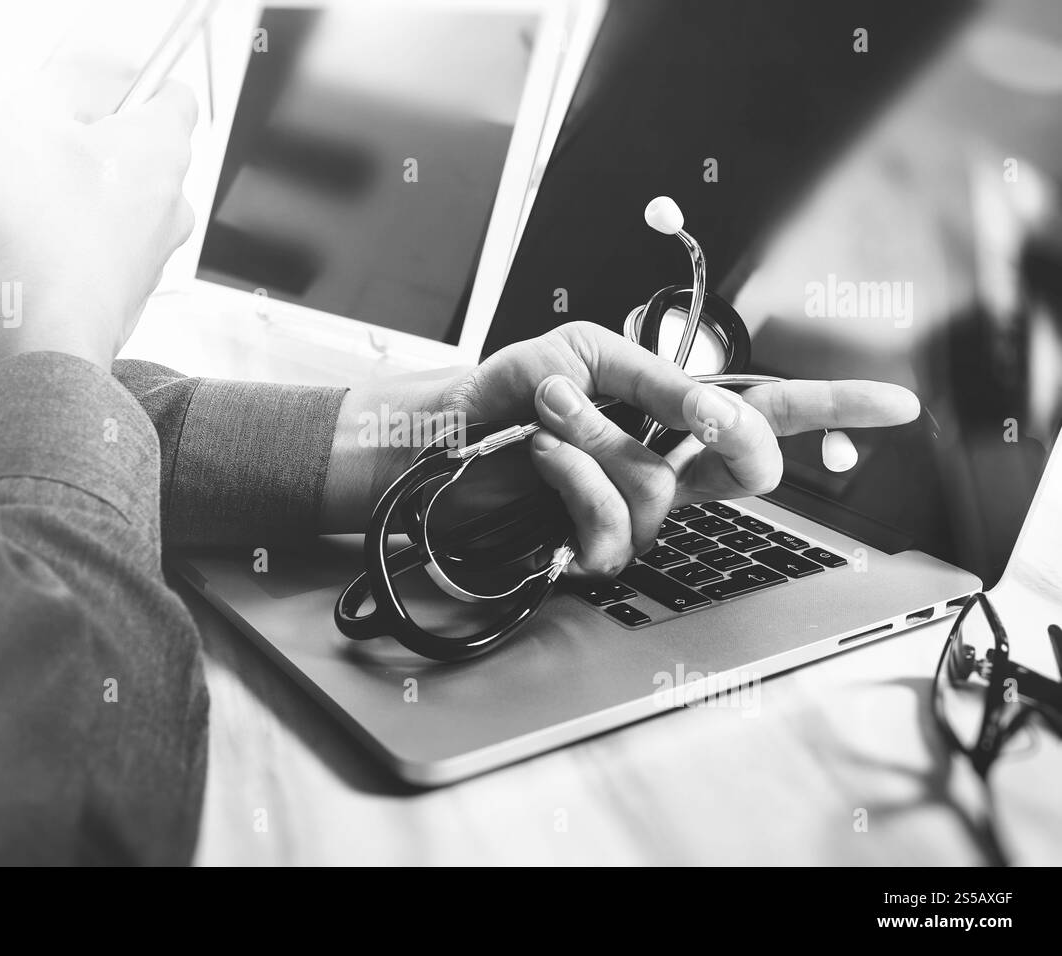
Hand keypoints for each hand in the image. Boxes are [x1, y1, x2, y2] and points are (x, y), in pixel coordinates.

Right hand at [0, 63, 197, 371]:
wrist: (43, 336)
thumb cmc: (39, 225)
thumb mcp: (25, 116)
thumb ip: (56, 81)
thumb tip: (83, 75)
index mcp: (160, 151)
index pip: (171, 97)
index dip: (128, 84)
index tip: (80, 91)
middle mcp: (163, 205)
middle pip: (102, 158)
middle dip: (30, 154)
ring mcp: (140, 256)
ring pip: (65, 213)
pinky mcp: (111, 297)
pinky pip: (55, 259)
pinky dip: (6, 252)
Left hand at [434, 321, 918, 575]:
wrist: (433, 438)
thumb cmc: (501, 396)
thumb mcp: (582, 356)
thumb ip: (655, 381)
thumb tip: (717, 413)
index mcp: (669, 418)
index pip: (766, 412)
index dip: (832, 408)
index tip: (899, 405)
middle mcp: (664, 470)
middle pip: (751, 470)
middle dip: (730, 436)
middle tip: (698, 413)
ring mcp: (632, 515)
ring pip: (663, 490)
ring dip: (601, 436)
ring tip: (551, 408)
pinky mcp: (591, 550)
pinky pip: (614, 524)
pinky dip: (576, 475)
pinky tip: (543, 453)